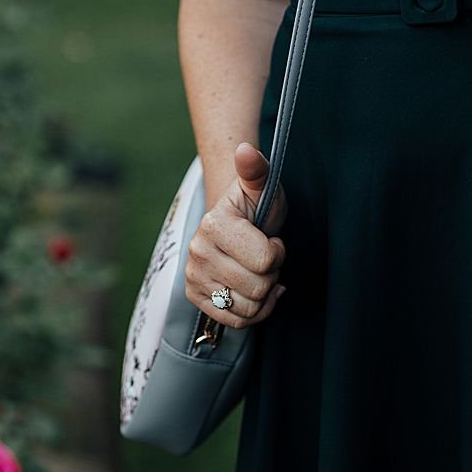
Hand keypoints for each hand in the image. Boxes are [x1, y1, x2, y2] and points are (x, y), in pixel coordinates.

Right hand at [185, 142, 287, 328]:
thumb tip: (245, 151)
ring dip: (262, 294)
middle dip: (270, 274)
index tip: (269, 238)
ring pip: (247, 307)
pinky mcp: (195, 297)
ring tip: (257, 273)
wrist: (234, 226)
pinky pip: (235, 321)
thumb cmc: (254, 207)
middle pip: (258, 287)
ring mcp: (194, 277)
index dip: (278, 251)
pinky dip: (253, 311)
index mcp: (213, 225)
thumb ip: (256, 170)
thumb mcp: (262, 187)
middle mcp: (197, 253)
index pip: (265, 260)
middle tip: (263, 257)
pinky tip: (254, 293)